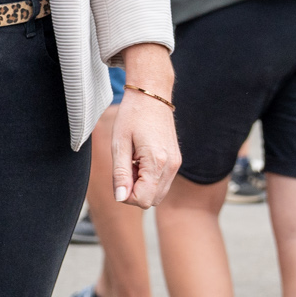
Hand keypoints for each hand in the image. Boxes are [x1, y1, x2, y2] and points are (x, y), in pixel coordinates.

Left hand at [111, 90, 182, 208]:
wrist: (152, 95)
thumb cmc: (132, 116)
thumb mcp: (119, 144)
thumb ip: (120, 174)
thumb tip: (120, 198)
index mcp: (156, 161)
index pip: (143, 200)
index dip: (126, 195)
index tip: (119, 176)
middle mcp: (171, 166)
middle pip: (151, 201)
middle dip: (134, 191)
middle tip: (125, 167)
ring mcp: (176, 164)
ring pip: (158, 194)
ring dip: (142, 186)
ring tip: (133, 162)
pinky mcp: (176, 161)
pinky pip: (162, 182)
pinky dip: (150, 179)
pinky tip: (141, 160)